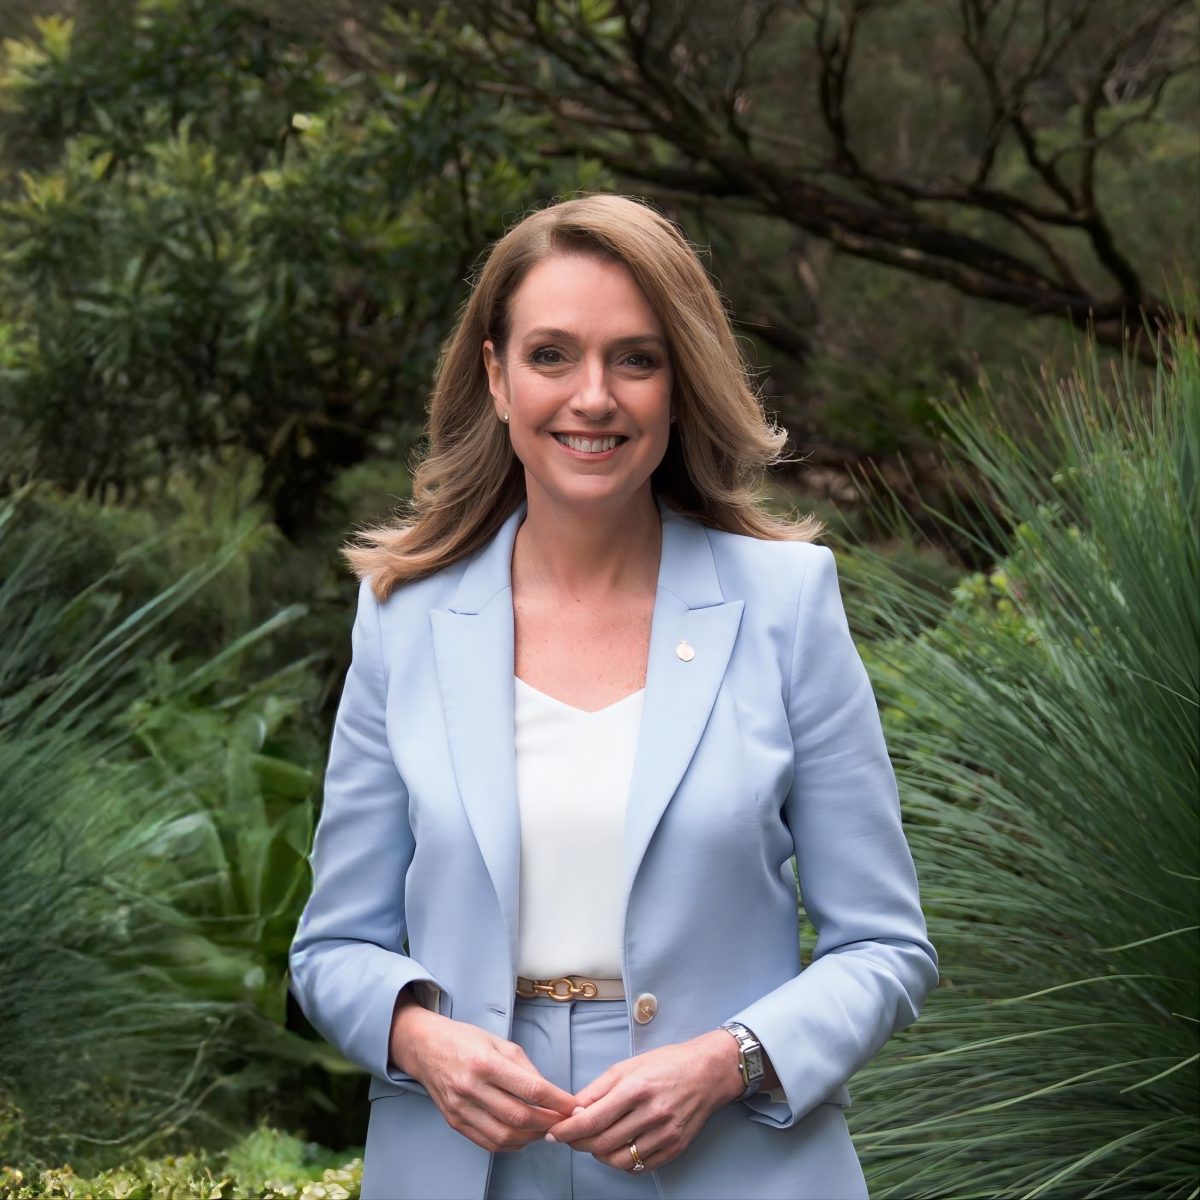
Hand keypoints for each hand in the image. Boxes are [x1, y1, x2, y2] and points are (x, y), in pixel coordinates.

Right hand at [390, 993, 577, 1153]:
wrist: (424, 1046)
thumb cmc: (464, 1039)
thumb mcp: (498, 1041)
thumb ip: (524, 1067)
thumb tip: (549, 1093)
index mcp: (486, 1062)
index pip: (531, 1088)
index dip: (557, 1101)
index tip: (573, 1106)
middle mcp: (471, 1087)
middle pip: (520, 1116)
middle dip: (548, 1122)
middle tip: (564, 1120)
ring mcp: (460, 1108)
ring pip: (505, 1135)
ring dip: (532, 1137)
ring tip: (545, 1129)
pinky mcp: (454, 1122)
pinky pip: (488, 1142)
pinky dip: (511, 1144)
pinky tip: (522, 1135)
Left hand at [543, 1030, 744, 1172]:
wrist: (708, 1072)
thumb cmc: (666, 1064)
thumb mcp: (627, 1066)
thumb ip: (598, 1089)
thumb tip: (574, 1109)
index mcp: (636, 1089)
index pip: (592, 1119)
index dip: (568, 1130)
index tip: (554, 1133)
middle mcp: (652, 1114)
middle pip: (602, 1142)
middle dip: (579, 1143)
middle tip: (570, 1137)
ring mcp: (665, 1134)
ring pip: (619, 1160)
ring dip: (599, 1154)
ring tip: (595, 1141)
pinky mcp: (675, 1148)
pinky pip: (640, 1167)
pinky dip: (622, 1162)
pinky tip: (617, 1148)